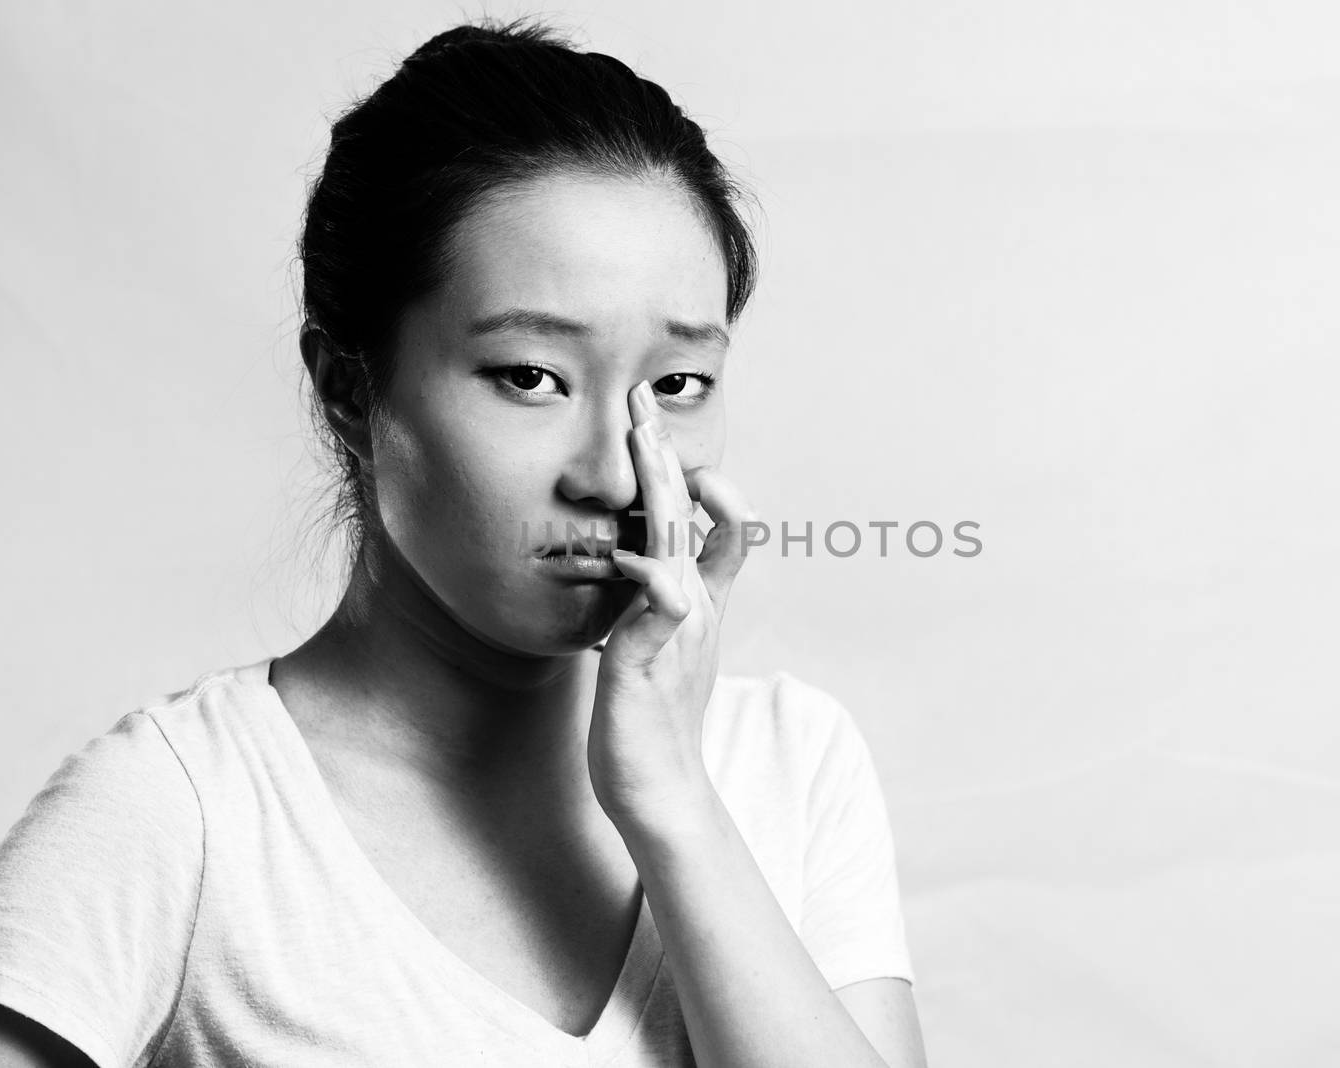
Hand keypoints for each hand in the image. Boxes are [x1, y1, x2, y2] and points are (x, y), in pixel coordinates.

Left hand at [588, 379, 756, 835]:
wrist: (663, 791)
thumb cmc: (649, 722)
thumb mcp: (654, 649)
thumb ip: (653, 608)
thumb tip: (637, 573)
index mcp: (694, 600)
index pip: (705, 519)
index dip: (684, 472)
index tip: (650, 430)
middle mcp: (695, 606)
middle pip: (691, 512)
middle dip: (665, 452)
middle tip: (642, 400)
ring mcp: (680, 631)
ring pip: (679, 543)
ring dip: (664, 488)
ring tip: (645, 441)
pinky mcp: (654, 660)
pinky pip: (660, 608)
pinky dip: (652, 579)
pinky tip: (634, 559)